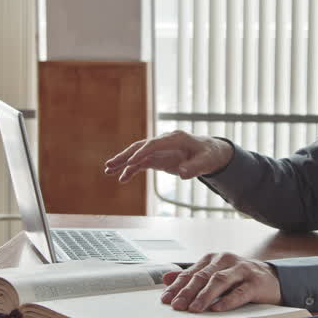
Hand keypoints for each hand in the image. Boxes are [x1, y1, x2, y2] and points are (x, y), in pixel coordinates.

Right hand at [103, 130, 232, 182]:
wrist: (209, 152)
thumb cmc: (208, 154)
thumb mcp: (206, 162)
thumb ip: (195, 167)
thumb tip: (182, 173)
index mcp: (175, 138)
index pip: (154, 144)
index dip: (143, 152)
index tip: (132, 162)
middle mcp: (163, 141)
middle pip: (140, 147)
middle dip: (125, 156)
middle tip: (110, 164)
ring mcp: (159, 150)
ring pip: (137, 154)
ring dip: (123, 162)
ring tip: (108, 170)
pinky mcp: (158, 158)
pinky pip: (141, 163)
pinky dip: (131, 170)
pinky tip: (122, 178)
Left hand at [160, 252, 280, 312]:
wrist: (272, 278)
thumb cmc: (240, 278)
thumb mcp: (214, 274)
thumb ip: (192, 276)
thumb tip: (166, 279)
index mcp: (213, 259)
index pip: (191, 273)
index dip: (177, 286)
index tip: (166, 299)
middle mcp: (226, 260)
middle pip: (203, 276)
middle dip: (188, 292)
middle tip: (177, 306)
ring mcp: (241, 270)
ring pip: (219, 281)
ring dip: (205, 296)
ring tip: (194, 308)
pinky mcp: (256, 282)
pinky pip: (240, 291)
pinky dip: (228, 300)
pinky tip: (218, 308)